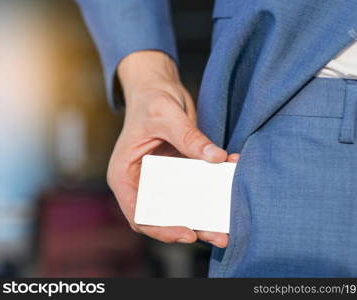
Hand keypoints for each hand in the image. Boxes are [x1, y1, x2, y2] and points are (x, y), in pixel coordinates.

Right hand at [107, 51, 237, 246]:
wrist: (158, 87)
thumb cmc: (150, 99)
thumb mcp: (165, 115)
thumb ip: (189, 137)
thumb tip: (217, 158)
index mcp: (125, 175)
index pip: (139, 213)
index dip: (161, 229)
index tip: (189, 233)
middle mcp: (141, 182)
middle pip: (163, 216)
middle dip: (191, 228)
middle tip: (219, 236)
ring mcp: (161, 178)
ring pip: (181, 208)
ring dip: (204, 217)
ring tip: (227, 228)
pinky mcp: (178, 171)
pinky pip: (195, 188)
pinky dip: (212, 191)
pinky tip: (231, 186)